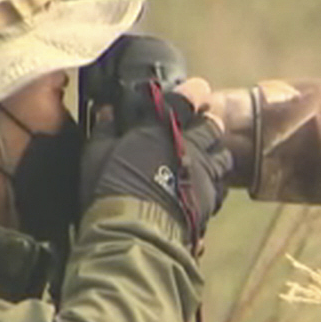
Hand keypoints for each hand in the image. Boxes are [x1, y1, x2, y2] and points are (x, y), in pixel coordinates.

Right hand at [81, 77, 231, 237]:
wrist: (136, 232)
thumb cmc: (113, 188)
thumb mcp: (97, 155)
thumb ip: (105, 130)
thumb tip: (106, 111)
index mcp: (164, 128)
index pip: (187, 99)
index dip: (194, 91)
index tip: (197, 89)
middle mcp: (192, 146)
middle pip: (213, 125)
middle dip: (209, 121)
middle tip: (200, 123)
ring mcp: (206, 174)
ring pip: (223, 154)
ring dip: (215, 151)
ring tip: (204, 155)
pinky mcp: (212, 201)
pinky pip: (221, 184)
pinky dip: (215, 181)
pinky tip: (204, 184)